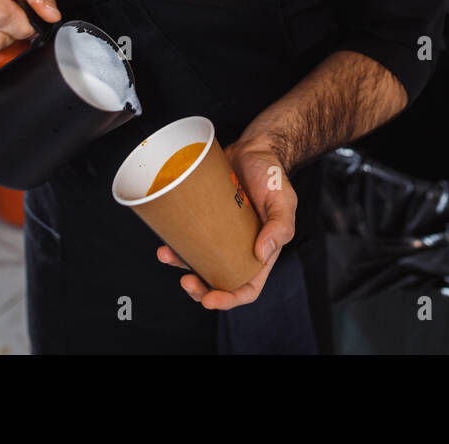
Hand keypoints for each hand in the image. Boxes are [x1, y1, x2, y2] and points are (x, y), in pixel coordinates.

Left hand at [156, 138, 295, 309]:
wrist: (254, 149)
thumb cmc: (273, 175)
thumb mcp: (284, 200)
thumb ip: (280, 227)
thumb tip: (262, 253)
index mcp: (261, 253)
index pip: (247, 288)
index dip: (229, 300)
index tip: (210, 299)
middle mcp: (239, 249)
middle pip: (218, 281)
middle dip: (199, 290)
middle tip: (187, 282)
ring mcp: (219, 235)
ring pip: (198, 262)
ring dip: (180, 266)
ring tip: (167, 256)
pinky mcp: (204, 219)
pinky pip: (188, 238)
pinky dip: (175, 243)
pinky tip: (164, 240)